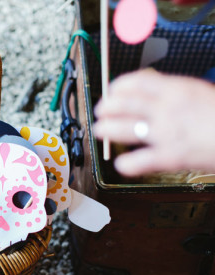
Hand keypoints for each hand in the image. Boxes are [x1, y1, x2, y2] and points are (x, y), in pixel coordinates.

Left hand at [94, 69, 214, 176]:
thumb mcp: (202, 94)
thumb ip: (178, 94)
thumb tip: (157, 93)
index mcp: (178, 89)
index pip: (136, 82)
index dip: (118, 87)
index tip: (113, 91)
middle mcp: (168, 109)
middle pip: (123, 104)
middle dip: (106, 108)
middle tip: (101, 112)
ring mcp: (167, 133)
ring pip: (123, 129)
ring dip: (107, 130)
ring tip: (101, 131)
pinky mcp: (170, 157)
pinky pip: (138, 161)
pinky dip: (127, 163)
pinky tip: (123, 163)